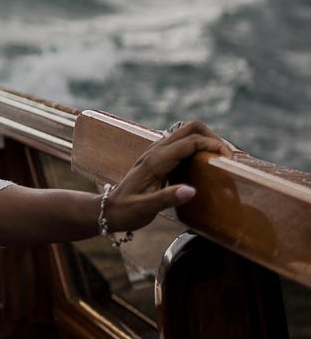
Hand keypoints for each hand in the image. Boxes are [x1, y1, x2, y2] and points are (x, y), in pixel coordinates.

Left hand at [103, 119, 235, 232]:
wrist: (110, 209)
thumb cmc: (128, 210)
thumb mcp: (146, 208)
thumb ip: (167, 198)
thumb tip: (192, 191)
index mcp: (156, 160)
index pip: (189, 141)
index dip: (212, 145)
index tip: (229, 160)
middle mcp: (156, 151)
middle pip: (190, 128)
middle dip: (213, 137)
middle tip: (229, 157)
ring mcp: (157, 152)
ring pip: (187, 133)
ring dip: (207, 140)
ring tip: (223, 159)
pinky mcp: (159, 158)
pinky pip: (183, 144)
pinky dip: (199, 147)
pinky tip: (207, 164)